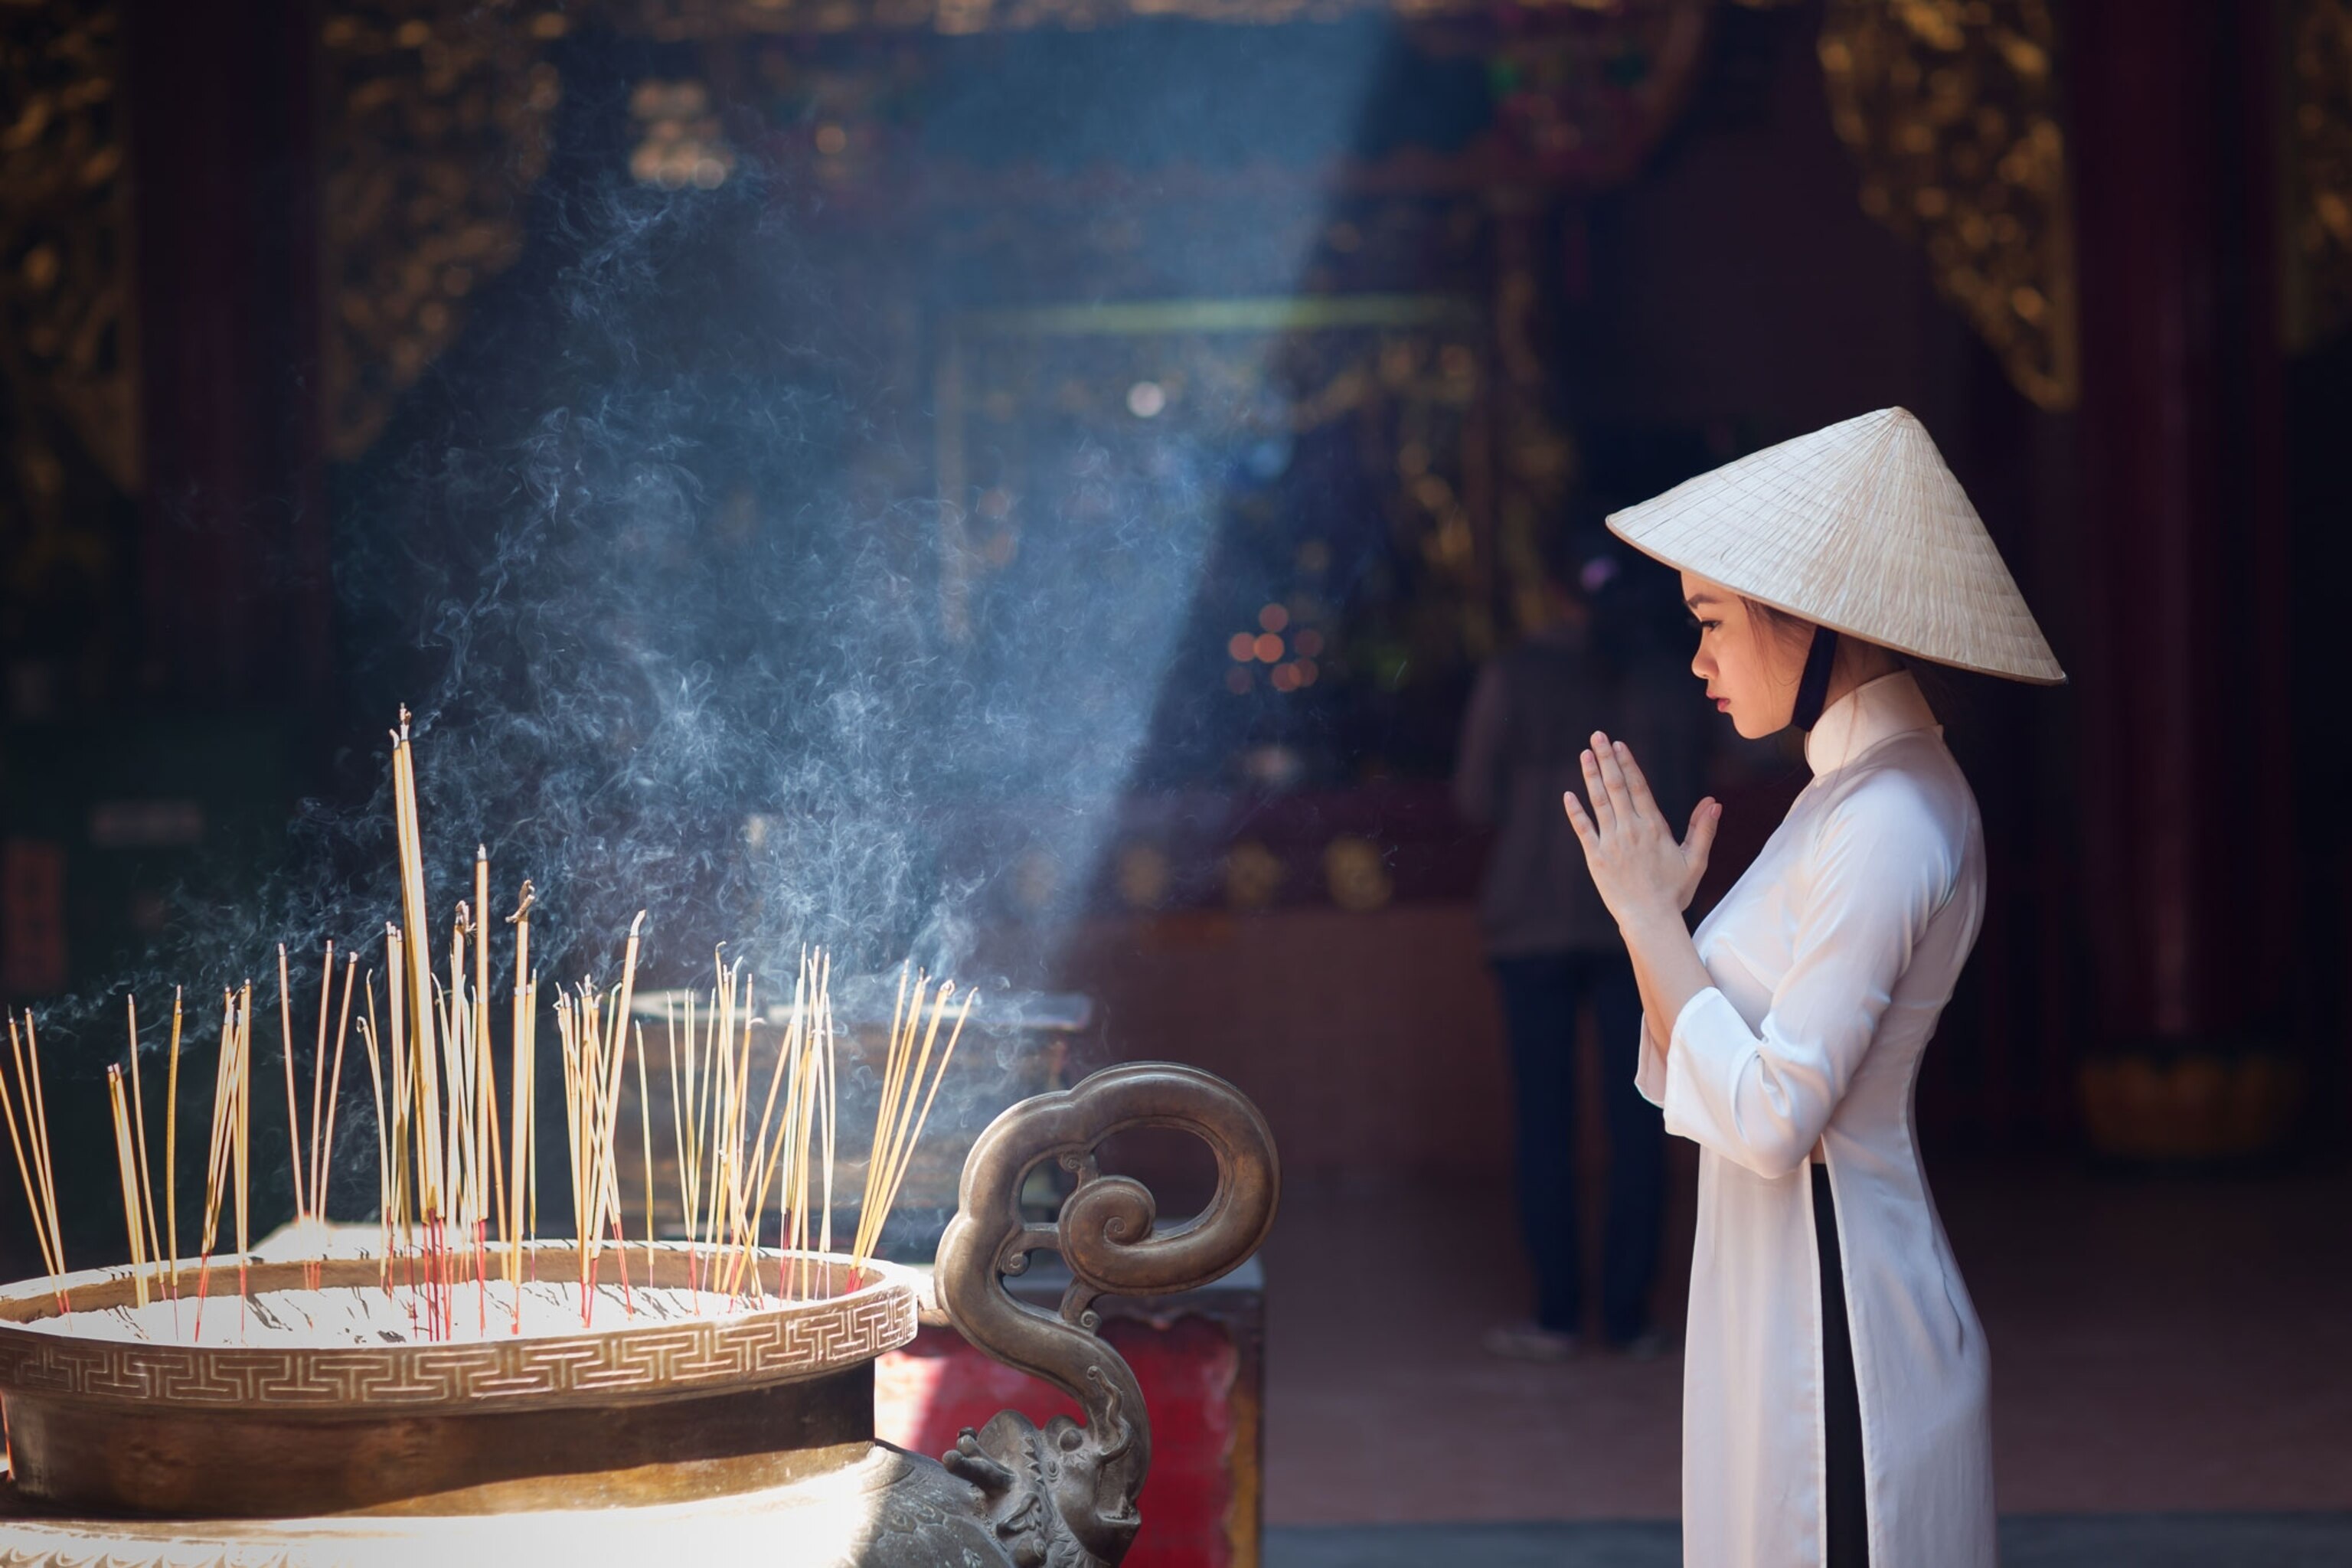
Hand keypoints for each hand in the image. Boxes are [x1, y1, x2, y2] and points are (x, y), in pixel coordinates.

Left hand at [1562, 732, 1720, 925]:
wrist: (1649, 919)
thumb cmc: (1674, 892)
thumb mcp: (1694, 860)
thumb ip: (1702, 829)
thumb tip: (1714, 803)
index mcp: (1653, 827)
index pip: (1638, 787)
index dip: (1627, 763)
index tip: (1618, 745)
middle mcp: (1630, 829)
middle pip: (1616, 786)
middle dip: (1606, 759)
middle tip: (1597, 737)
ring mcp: (1611, 842)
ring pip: (1598, 802)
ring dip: (1591, 776)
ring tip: (1585, 755)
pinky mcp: (1595, 857)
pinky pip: (1583, 829)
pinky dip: (1575, 811)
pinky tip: (1568, 794)